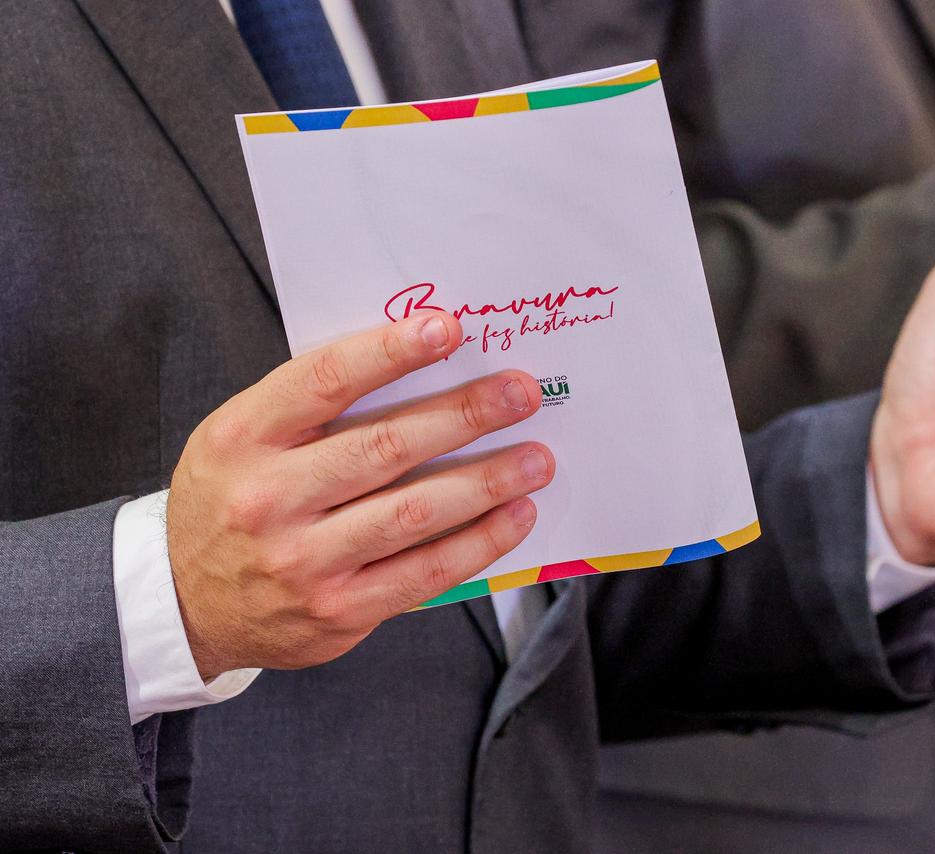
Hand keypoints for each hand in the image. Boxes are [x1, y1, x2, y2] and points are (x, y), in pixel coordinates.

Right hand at [167, 312, 552, 679]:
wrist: (186, 603)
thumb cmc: (234, 498)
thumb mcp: (244, 439)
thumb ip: (315, 407)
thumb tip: (423, 363)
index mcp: (241, 438)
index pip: (324, 380)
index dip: (390, 352)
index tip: (449, 329)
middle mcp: (267, 499)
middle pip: (384, 446)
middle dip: (464, 415)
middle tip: (521, 392)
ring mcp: (302, 561)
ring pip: (413, 513)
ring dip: (487, 481)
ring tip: (536, 458)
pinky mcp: (338, 611)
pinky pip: (423, 573)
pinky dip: (479, 542)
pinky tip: (517, 516)